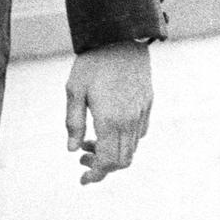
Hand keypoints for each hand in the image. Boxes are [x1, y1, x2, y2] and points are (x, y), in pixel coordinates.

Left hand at [65, 42, 152, 183]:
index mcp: (110, 120)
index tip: (83, 180)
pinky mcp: (148, 105)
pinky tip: (108, 129)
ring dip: (112, 154)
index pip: (107, 161)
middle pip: (121, 161)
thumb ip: (73, 123)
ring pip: (131, 149)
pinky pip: (139, 135)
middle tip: (82, 159)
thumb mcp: (74, 91)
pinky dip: (124, 141)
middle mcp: (129, 121)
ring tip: (90, 141)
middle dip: (102, 167)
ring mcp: (141, 114)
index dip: (95, 175)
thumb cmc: (92, 64)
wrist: (121, 39)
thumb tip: (72, 151)